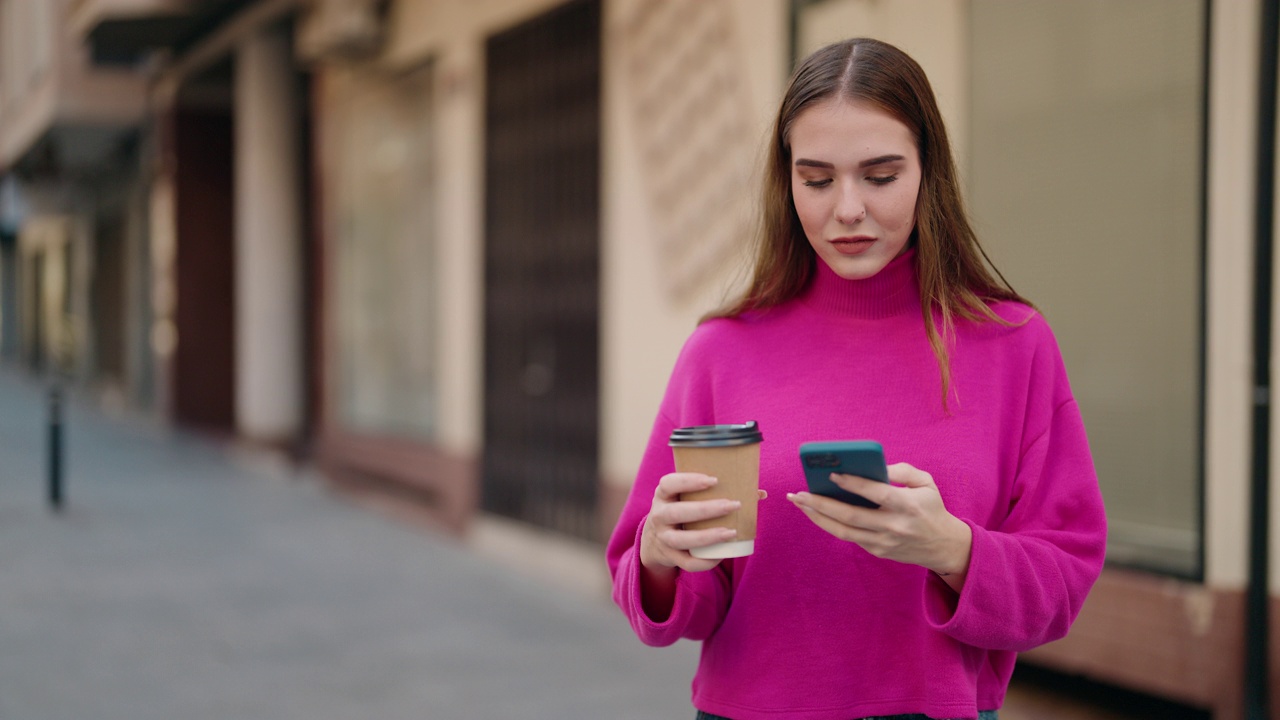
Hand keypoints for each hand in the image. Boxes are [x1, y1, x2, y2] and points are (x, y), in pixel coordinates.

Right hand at [640, 472, 740, 573]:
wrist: (654, 541)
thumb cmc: (681, 510)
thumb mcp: (685, 498)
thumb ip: (716, 492)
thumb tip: (759, 493)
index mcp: (663, 495)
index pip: (669, 484)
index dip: (688, 481)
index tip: (713, 480)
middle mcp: (658, 516)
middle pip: (677, 513)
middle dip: (706, 509)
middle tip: (733, 505)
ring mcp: (662, 538)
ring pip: (681, 540)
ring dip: (707, 536)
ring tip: (732, 533)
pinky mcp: (670, 557)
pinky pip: (687, 563)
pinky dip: (705, 561)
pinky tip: (722, 555)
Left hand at [787, 462, 971, 590]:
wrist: (943, 546)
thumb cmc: (930, 507)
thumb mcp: (926, 482)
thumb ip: (902, 470)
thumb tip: (874, 467)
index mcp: (908, 506)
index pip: (877, 494)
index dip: (854, 484)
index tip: (832, 474)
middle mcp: (893, 526)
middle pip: (851, 516)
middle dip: (821, 504)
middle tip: (799, 493)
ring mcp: (884, 542)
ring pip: (843, 531)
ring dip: (817, 517)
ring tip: (799, 502)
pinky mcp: (877, 551)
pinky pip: (849, 537)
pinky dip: (830, 524)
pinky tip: (816, 511)